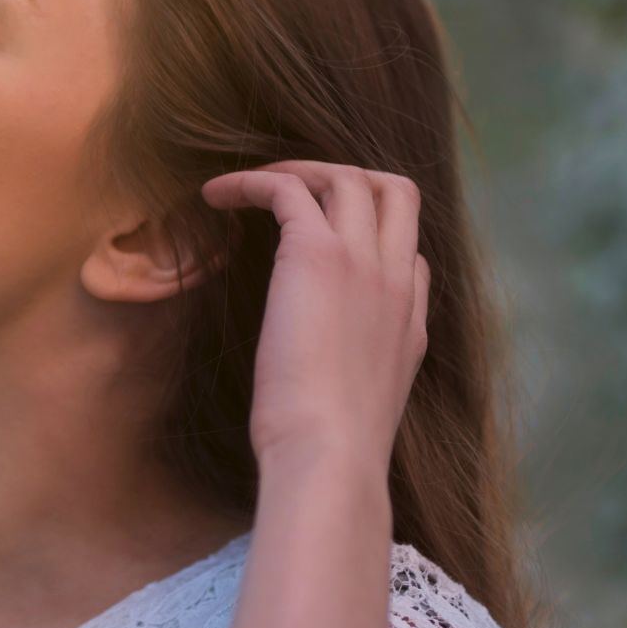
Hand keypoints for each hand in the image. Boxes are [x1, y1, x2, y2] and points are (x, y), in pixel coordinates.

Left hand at [199, 161, 428, 476]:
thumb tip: (327, 362)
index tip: (319, 245)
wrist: (329, 456)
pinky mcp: (317, 254)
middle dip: (344, 177)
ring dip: (294, 171)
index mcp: (411, 321)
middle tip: (288, 192)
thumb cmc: (328, 449)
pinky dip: (250, 180)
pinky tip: (215, 196)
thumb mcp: (359, 407)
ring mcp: (364, 262)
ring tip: (243, 187)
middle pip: (395, 192)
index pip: (411, 254)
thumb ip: (356, 369)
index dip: (369, 238)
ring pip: (347, 177)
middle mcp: (396, 281)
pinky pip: (288, 187)